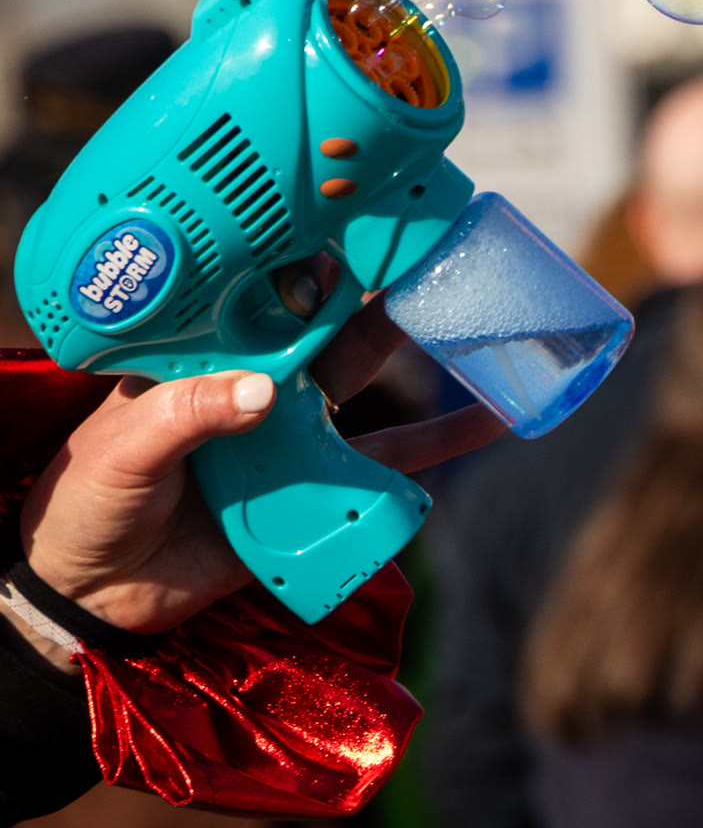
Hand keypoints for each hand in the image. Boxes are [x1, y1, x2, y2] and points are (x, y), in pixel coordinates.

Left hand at [15, 300, 501, 636]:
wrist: (88, 591)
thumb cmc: (93, 495)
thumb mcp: (128, 444)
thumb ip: (192, 411)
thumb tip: (264, 393)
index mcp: (212, 352)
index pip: (270, 294)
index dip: (313, 263)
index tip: (356, 236)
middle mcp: (259, 380)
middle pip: (331, 326)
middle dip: (382, 291)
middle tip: (437, 259)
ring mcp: (291, 434)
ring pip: (367, 383)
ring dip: (421, 356)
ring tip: (477, 323)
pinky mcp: (314, 492)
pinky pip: (385, 467)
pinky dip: (439, 446)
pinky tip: (488, 423)